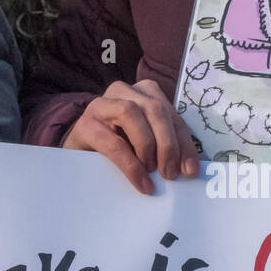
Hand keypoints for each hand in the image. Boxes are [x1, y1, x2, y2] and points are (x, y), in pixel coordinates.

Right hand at [63, 79, 199, 193]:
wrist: (80, 154)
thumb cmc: (118, 147)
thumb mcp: (147, 145)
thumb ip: (166, 149)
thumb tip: (190, 170)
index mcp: (146, 92)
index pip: (172, 116)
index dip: (184, 144)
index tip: (190, 170)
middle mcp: (125, 91)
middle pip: (155, 110)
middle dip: (168, 144)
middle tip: (170, 174)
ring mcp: (102, 104)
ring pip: (131, 113)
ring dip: (147, 145)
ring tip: (152, 171)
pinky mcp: (85, 123)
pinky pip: (113, 141)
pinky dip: (130, 164)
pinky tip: (140, 180)